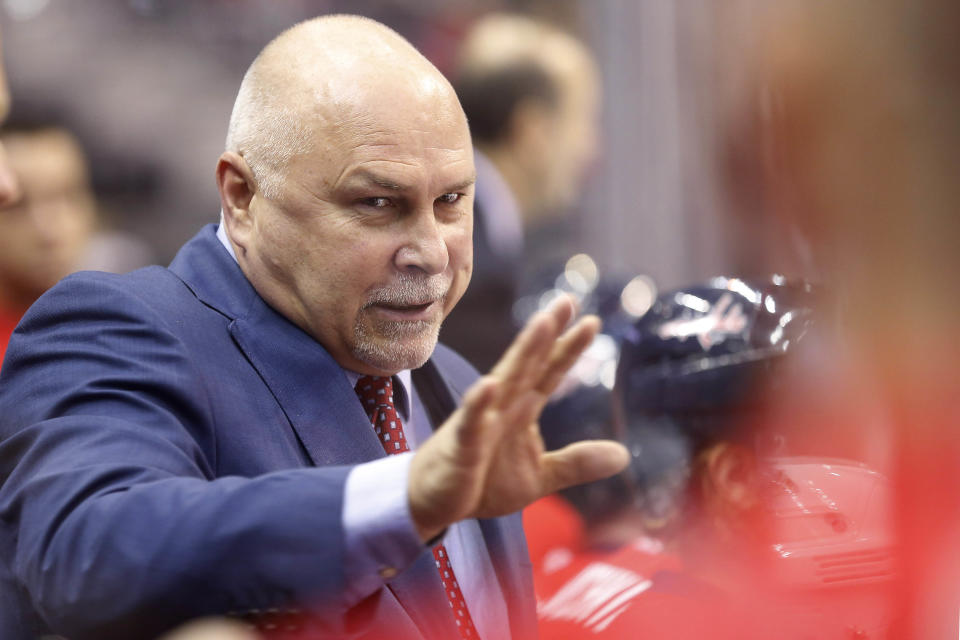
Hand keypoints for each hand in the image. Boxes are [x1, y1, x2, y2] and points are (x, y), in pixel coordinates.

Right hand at [409, 294, 630, 541]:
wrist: (433, 502)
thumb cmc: (482, 482)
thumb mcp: (539, 477)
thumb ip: (576, 463)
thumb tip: (624, 456)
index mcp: (520, 410)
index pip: (548, 373)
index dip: (568, 348)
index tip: (591, 321)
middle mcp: (501, 407)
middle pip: (527, 364)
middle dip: (545, 334)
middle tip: (565, 301)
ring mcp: (480, 422)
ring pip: (503, 382)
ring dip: (521, 353)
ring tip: (540, 326)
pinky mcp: (461, 445)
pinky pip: (470, 424)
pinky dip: (478, 405)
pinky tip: (487, 386)